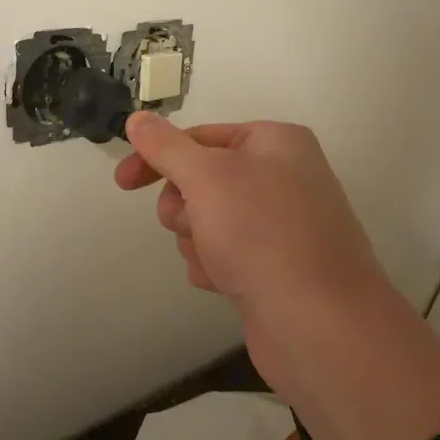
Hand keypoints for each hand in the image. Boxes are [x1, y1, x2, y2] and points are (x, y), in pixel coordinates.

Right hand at [114, 112, 383, 305]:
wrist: (316, 320)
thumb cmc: (261, 234)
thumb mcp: (206, 177)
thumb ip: (167, 147)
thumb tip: (138, 119)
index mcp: (276, 142)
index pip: (201, 137)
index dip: (157, 157)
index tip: (122, 184)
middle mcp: (284, 177)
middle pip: (202, 181)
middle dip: (185, 208)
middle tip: (193, 225)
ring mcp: (282, 225)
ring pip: (209, 222)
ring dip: (198, 242)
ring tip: (218, 261)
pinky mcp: (276, 268)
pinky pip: (226, 256)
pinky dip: (216, 268)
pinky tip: (226, 284)